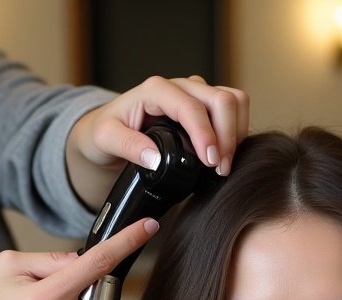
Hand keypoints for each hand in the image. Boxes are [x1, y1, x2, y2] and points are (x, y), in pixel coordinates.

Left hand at [66, 75, 249, 206]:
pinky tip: (223, 157)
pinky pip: (233, 112)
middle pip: (221, 99)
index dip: (206, 134)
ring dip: (236, 133)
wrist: (109, 132)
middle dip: (227, 136)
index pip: (191, 107)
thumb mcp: (105, 139)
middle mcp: (179, 87)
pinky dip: (236, 133)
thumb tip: (154, 158)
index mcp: (156, 91)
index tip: (210, 162)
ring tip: (223, 165)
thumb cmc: (105, 132)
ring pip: (234, 101)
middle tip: (220, 169)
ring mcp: (195, 95)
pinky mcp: (205, 108)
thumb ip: (127, 146)